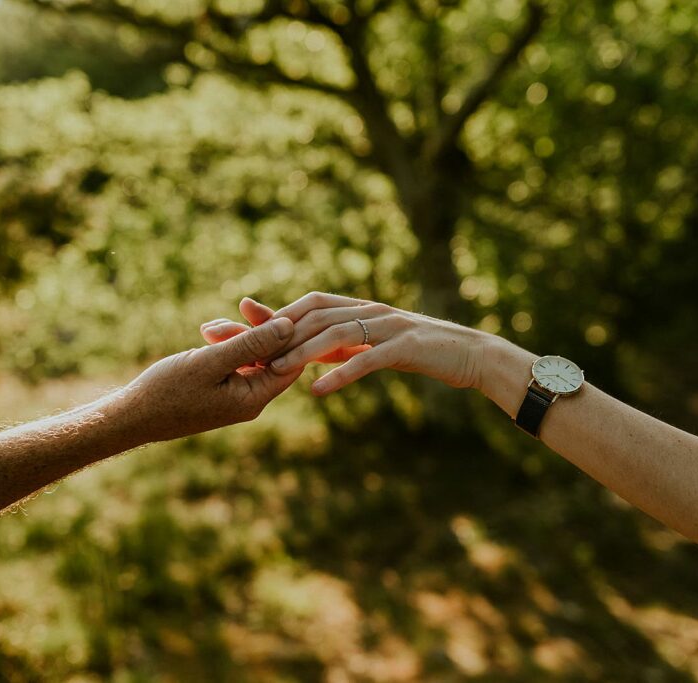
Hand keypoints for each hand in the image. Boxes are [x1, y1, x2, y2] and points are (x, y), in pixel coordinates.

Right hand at [105, 317, 302, 443]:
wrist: (133, 415)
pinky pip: (237, 360)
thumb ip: (251, 344)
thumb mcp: (210, 361)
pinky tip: (206, 334)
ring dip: (234, 335)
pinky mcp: (224, 388)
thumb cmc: (167, 390)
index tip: (256, 311)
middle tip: (229, 315)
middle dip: (252, 331)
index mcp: (254, 398)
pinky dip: (224, 344)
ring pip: (253, 354)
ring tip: (207, 330)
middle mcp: (252, 399)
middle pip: (273, 355)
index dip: (282, 332)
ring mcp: (238, 395)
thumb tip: (289, 326)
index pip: (291, 361)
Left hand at [203, 292, 494, 395]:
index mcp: (356, 307)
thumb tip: (300, 356)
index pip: (304, 305)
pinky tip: (318, 391)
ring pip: (334, 332)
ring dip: (300, 351)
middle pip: (310, 315)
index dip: (267, 314)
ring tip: (272, 371)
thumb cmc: (419, 351)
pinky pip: (367, 359)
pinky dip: (341, 374)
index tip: (227, 323)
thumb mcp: (372, 345)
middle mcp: (366, 310)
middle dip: (270, 329)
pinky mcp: (405, 346)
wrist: (470, 353)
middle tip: (232, 343)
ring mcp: (386, 326)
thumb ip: (338, 345)